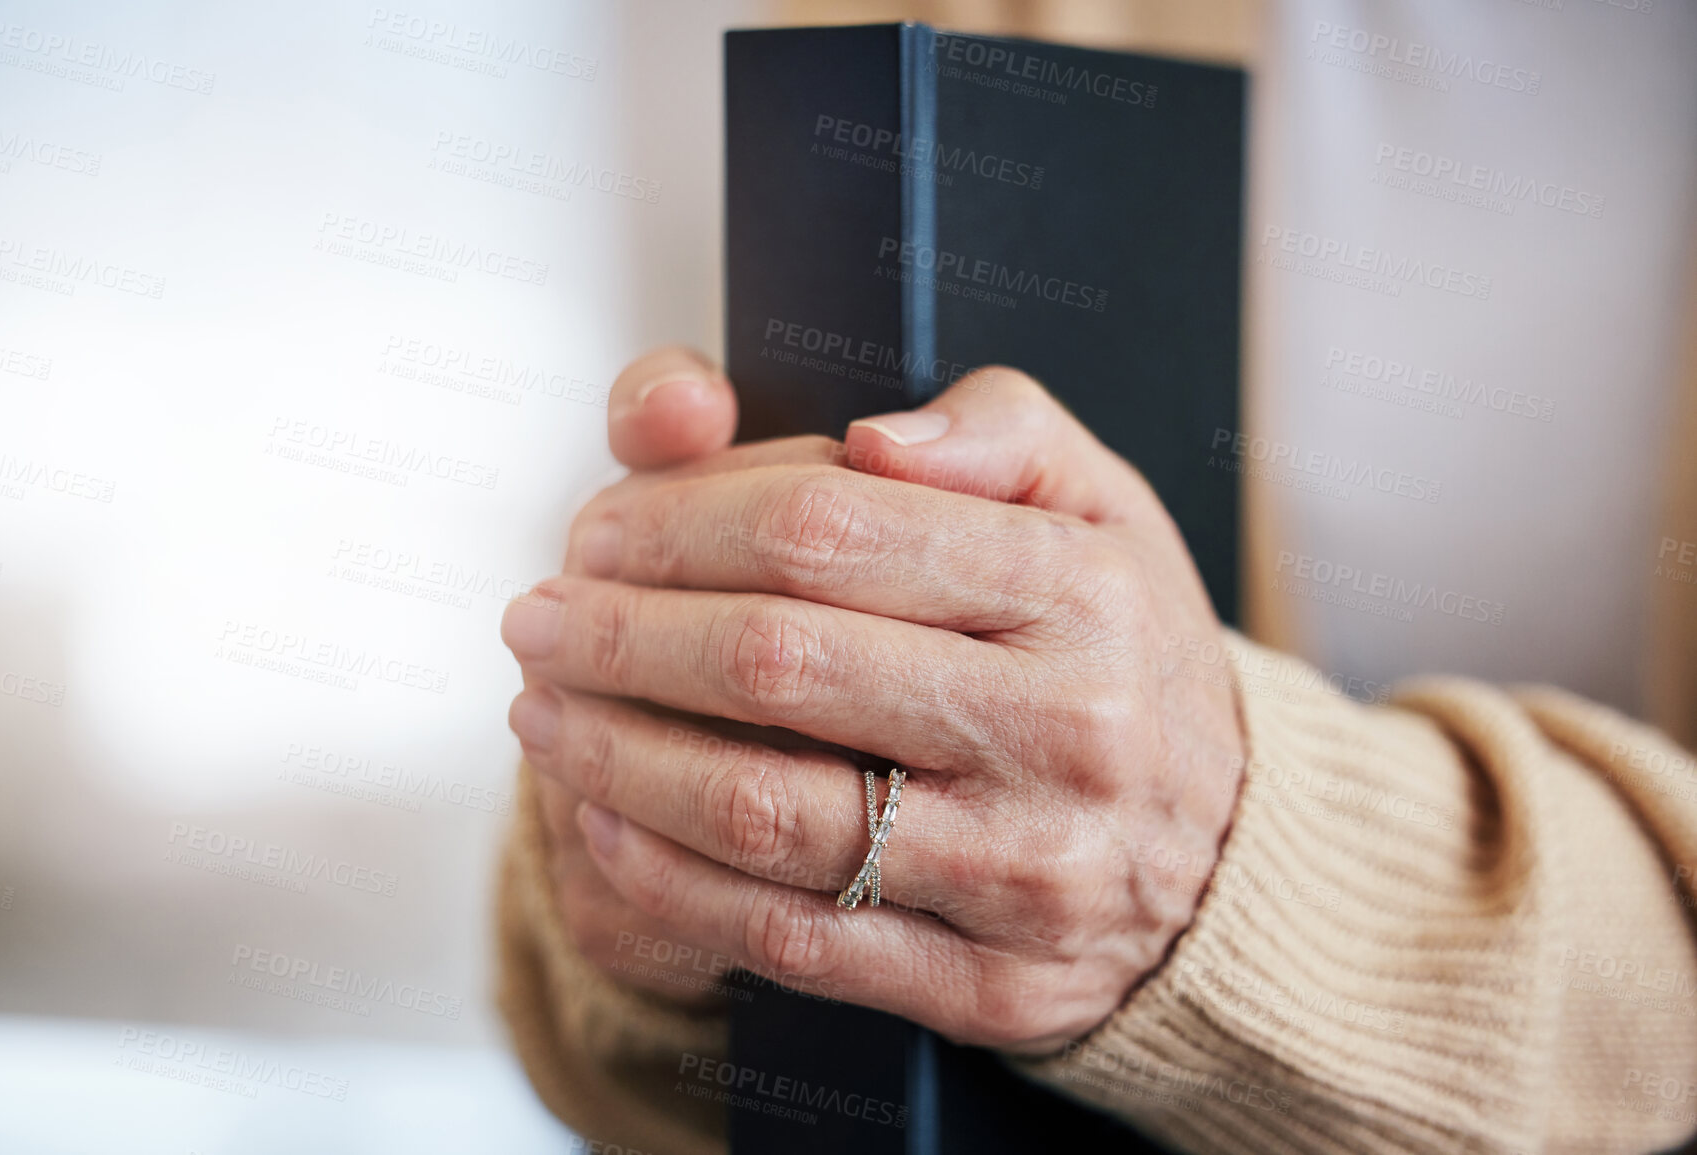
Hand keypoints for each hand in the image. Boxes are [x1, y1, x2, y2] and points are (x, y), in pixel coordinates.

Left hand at [503, 353, 1244, 1051]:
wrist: (1224, 854)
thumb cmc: (1120, 654)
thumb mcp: (1100, 503)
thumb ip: (999, 428)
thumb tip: (873, 440)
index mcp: (1081, 587)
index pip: (826, 530)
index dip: (678, 523)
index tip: (598, 527)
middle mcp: (1063, 730)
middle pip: (778, 663)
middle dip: (620, 634)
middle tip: (537, 616)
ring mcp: (1027, 871)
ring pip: (769, 812)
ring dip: (616, 757)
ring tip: (542, 711)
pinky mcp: (988, 984)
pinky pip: (794, 937)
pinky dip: (669, 880)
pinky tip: (602, 823)